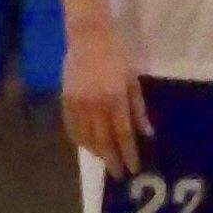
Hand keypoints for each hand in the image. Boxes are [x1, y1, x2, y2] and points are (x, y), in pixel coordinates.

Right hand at [60, 28, 151, 177]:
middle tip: (118, 174)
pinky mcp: (65, 100)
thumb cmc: (117, 55)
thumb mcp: (133, 80)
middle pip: (104, 141)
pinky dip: (79, 140)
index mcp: (115, 99)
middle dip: (112, 160)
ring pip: (86, 137)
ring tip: (105, 161)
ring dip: (96, 152)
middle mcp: (95, 106)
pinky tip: (86, 146)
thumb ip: (138, 108)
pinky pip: (71, 127)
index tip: (133, 168)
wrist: (88, 37)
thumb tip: (147, 133)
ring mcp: (78, 104)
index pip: (123, 134)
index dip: (129, 153)